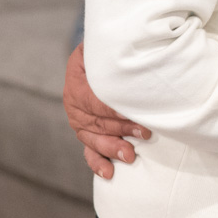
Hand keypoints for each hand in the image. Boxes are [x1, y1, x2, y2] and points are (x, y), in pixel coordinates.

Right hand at [63, 44, 148, 178]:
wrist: (101, 55)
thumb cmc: (109, 50)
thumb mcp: (106, 45)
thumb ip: (112, 52)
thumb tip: (133, 49)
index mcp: (77, 80)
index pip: (94, 99)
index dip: (115, 108)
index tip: (136, 112)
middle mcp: (74, 102)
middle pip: (96, 121)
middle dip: (121, 129)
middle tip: (144, 133)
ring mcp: (79, 120)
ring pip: (93, 138)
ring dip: (112, 147)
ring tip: (130, 154)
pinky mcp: (87, 132)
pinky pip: (89, 150)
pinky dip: (97, 162)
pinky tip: (108, 172)